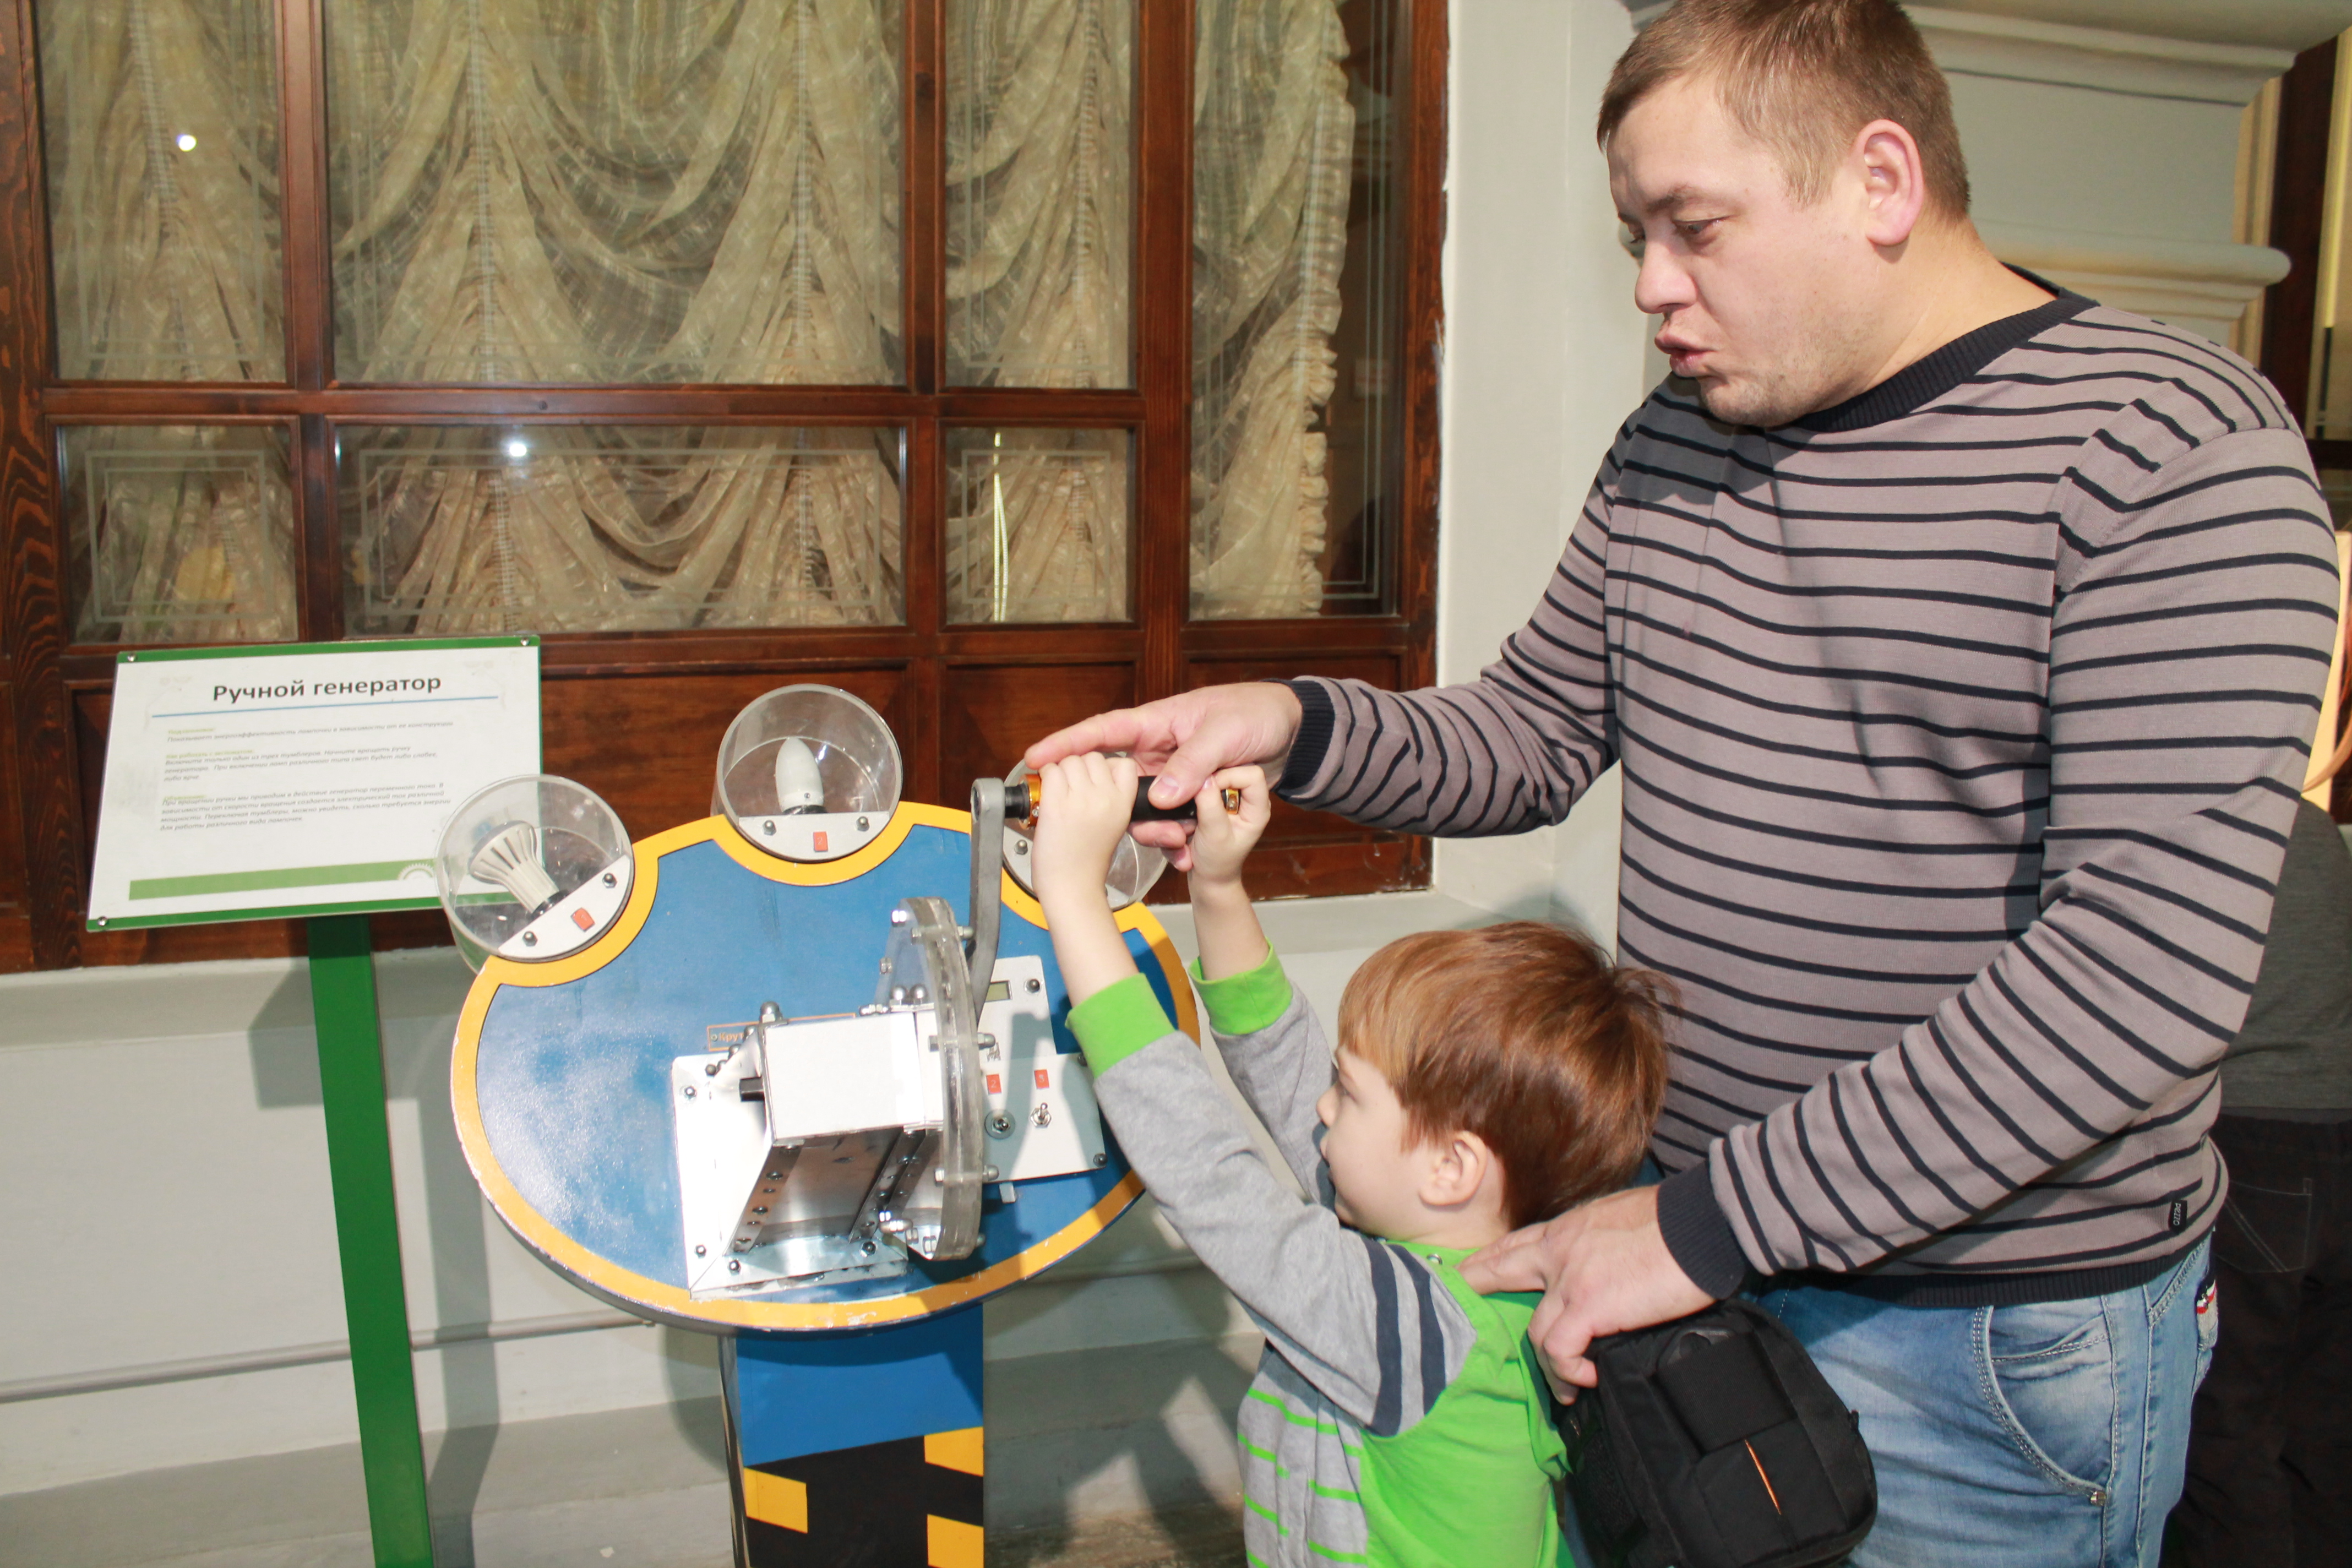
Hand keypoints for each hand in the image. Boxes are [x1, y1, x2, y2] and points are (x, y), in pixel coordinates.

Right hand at [1025, 684, 1303, 856]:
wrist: (1291, 732)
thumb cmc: (1254, 714)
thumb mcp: (1224, 734)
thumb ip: (1191, 764)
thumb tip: (1160, 796)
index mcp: (1157, 724)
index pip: (1102, 732)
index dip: (1066, 744)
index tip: (1034, 758)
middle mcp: (1156, 751)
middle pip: (1116, 785)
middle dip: (1118, 813)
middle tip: (1136, 833)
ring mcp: (1171, 776)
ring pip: (1144, 812)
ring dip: (1156, 833)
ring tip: (1181, 845)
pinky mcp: (1189, 797)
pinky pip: (1170, 823)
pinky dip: (1177, 842)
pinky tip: (1189, 855)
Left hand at [1029, 754, 1141, 906]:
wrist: (1072, 887)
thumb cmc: (1088, 862)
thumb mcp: (1114, 826)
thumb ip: (1109, 798)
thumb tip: (1089, 774)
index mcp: (1124, 804)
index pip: (1124, 764)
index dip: (1106, 767)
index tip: (1095, 780)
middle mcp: (1105, 798)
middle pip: (1092, 757)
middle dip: (1078, 767)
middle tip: (1070, 789)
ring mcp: (1080, 800)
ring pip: (1069, 760)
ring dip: (1059, 772)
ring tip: (1057, 794)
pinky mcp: (1056, 805)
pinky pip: (1049, 771)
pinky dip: (1043, 778)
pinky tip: (1045, 795)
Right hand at [1185, 767, 1270, 887]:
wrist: (1206, 881)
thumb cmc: (1218, 863)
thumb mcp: (1215, 835)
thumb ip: (1209, 805)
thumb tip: (1198, 778)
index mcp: (1256, 804)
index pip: (1248, 773)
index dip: (1225, 778)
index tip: (1202, 791)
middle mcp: (1241, 797)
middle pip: (1221, 773)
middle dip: (1200, 792)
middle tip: (1188, 812)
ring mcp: (1223, 798)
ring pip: (1203, 782)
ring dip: (1187, 802)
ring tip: (1183, 827)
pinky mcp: (1205, 801)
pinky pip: (1192, 791)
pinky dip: (1183, 808)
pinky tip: (1181, 827)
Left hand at [1459, 1185, 1711, 1401]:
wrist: (1703, 1224)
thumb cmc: (1678, 1223)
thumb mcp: (1622, 1221)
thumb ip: (1599, 1243)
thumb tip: (1604, 1268)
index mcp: (1569, 1229)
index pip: (1516, 1243)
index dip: (1490, 1260)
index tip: (1468, 1271)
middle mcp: (1559, 1250)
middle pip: (1499, 1270)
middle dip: (1474, 1289)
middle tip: (1458, 1315)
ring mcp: (1570, 1278)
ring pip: (1534, 1332)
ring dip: (1549, 1366)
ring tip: (1568, 1387)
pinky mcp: (1589, 1305)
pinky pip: (1559, 1350)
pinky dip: (1570, 1371)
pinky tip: (1590, 1378)